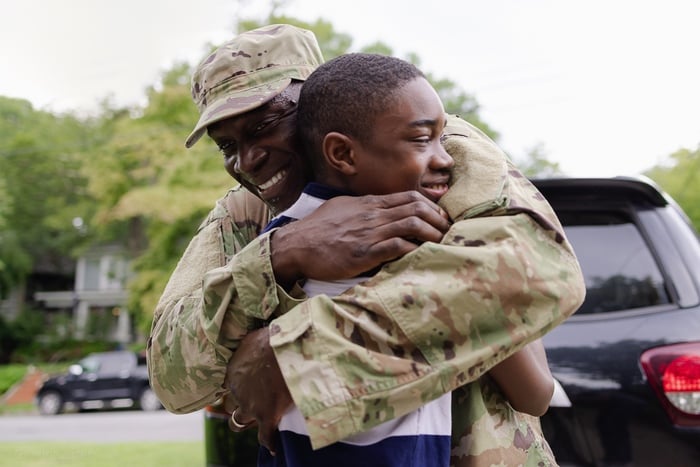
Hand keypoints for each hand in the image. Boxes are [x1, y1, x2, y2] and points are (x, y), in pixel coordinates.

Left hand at [224, 327, 292, 455]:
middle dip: (239, 405)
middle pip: (229, 404)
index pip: (228, 385)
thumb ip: (253, 342)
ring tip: (260, 422)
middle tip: (256, 402)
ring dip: (247, 423)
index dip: (238, 387)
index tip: (249, 385)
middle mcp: (237, 390)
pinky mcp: (266, 416)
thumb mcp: (257, 336)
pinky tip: (274, 447)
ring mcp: (250, 405)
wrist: (286, 349)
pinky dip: (269, 442)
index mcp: (233, 370)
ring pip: (237, 423)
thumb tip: (258, 336)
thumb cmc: (275, 338)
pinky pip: (265, 437)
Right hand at [271, 190, 449, 285]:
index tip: (441, 218)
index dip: (431, 206)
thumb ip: (362, 207)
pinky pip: (397, 246)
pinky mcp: (364, 253)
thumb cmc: (317, 229)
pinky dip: (414, 250)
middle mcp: (372, 215)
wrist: (296, 245)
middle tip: (449, 231)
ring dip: (432, 234)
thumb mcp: (341, 208)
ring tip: (443, 243)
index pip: (409, 197)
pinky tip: (422, 256)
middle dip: (438, 219)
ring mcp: (369, 233)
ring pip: (411, 224)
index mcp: (369, 204)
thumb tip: (377, 206)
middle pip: (416, 207)